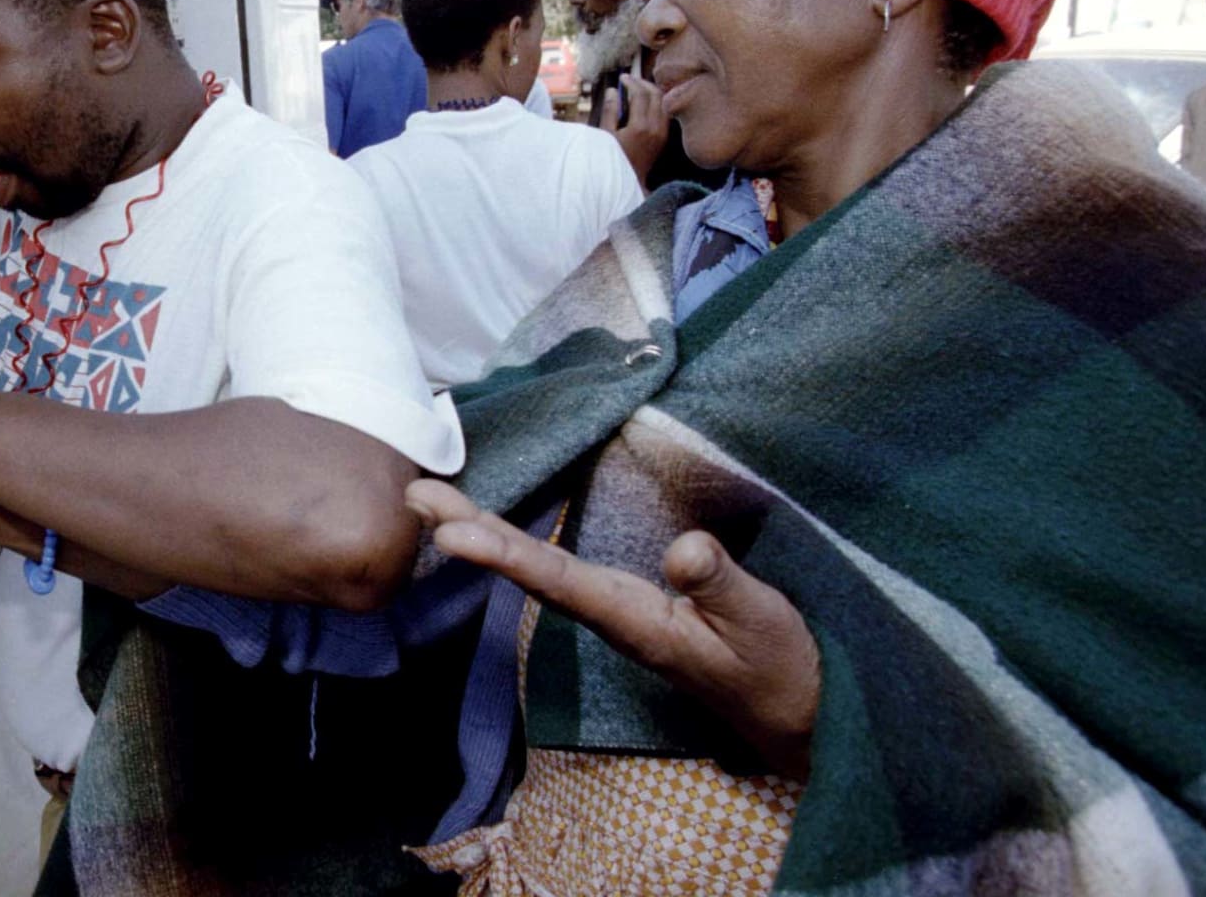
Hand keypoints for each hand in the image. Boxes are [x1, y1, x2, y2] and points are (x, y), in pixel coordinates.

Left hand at [406, 479, 819, 778]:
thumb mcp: (758, 620)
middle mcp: (611, 613)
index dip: (502, 553)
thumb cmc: (776, 665)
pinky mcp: (626, 602)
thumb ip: (720, 585)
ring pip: (535, 566)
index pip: (556, 580)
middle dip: (470, 529)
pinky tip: (492, 525)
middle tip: (414, 495)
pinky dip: (517, 540)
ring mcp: (615, 609)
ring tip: (431, 500)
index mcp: (634, 619)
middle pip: (527, 569)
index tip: (450, 533)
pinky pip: (556, 567)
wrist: (792, 709)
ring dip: (483, 530)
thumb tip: (682, 550)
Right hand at [600, 73, 667, 182]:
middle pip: (656, 94)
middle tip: (630, 80)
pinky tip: (645, 102)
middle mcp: (655, 128)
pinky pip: (664, 112)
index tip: (622, 78)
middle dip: (643, 83)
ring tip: (637, 88)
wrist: (628, 183)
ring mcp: (662, 133)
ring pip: (663, 102)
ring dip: (651, 91)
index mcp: (640, 127)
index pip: (640, 94)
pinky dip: (656, 102)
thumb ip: (610, 111)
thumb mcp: (605, 136)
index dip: (631, 82)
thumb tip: (613, 91)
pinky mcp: (664, 137)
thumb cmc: (612, 161)